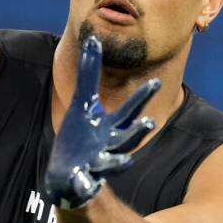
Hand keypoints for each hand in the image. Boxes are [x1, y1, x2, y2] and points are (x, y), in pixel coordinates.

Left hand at [45, 36, 160, 208]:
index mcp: (110, 126)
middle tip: (148, 122)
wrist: (66, 171)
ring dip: (119, 162)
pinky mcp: (82, 178)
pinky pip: (86, 182)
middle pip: (127, 138)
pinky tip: (85, 179)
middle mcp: (109, 145)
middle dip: (138, 131)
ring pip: (113, 163)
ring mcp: (97, 164)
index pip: (130, 111)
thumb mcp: (82, 102)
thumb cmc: (79, 134)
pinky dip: (86, 182)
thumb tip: (93, 40)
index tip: (155, 82)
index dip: (142, 98)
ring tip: (126, 161)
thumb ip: (89, 73)